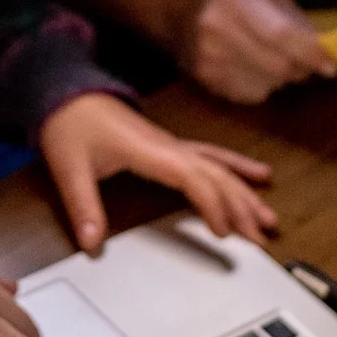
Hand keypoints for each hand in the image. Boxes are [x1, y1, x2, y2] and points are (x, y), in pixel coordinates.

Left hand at [37, 92, 278, 254]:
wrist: (67, 92)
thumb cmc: (69, 125)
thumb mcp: (69, 167)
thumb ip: (82, 206)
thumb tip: (92, 244)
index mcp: (149, 150)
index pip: (192, 177)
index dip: (212, 204)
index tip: (224, 232)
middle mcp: (168, 146)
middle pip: (215, 174)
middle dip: (241, 206)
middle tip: (260, 237)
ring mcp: (172, 144)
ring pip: (219, 167)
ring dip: (245, 192)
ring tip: (268, 218)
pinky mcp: (169, 146)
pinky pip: (211, 157)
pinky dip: (236, 167)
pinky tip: (259, 175)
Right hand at [164, 0, 336, 105]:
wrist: (175, 11)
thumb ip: (294, 17)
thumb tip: (322, 47)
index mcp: (237, 0)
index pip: (282, 35)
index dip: (311, 53)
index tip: (330, 65)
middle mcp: (220, 30)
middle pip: (279, 66)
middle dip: (301, 67)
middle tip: (306, 60)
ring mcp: (211, 60)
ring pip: (270, 84)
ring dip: (282, 76)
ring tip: (271, 56)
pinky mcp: (208, 82)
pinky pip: (253, 94)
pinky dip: (263, 85)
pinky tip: (251, 66)